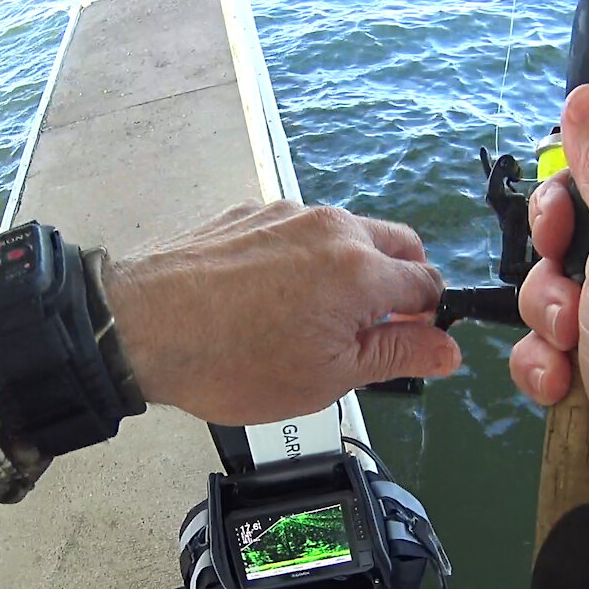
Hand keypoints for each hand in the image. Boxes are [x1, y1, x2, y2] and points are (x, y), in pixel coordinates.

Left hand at [105, 200, 460, 424]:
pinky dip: (306, 258)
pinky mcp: (251, 211)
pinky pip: (299, 229)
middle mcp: (333, 227)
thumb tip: (448, 349)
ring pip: (348, 234)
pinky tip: (272, 296)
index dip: (430, 319)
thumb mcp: (328, 377)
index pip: (429, 285)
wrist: (141, 327)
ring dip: (352, 270)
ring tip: (314, 318)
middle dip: (401, 284)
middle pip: (399, 246)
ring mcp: (289, 212)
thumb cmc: (232, 361)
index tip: (413, 343)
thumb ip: (397, 355)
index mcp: (362, 271)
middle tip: (371, 330)